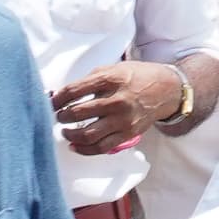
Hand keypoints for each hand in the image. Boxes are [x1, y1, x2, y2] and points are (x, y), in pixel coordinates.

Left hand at [49, 59, 185, 155]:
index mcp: (111, 79)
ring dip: (71, 135)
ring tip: (65, 131)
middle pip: (79, 113)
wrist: (166, 90)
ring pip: (88, 134)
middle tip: (58, 116)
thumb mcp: (114, 68)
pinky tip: (75, 145)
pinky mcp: (127, 134)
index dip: (58, 98)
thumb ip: (90, 79)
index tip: (52, 102)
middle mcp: (117, 100)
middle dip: (62, 116)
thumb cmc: (136, 77)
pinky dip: (85, 149)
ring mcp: (123, 119)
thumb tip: (64, 93)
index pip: (76, 90)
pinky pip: (102, 147)